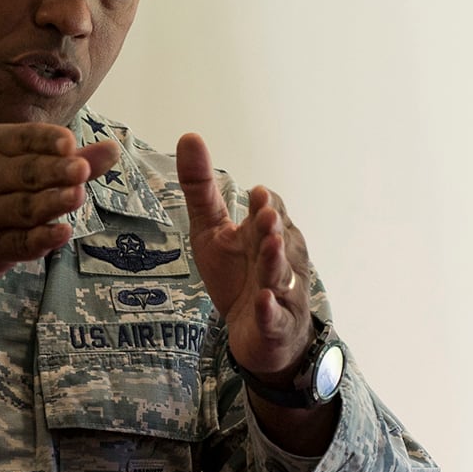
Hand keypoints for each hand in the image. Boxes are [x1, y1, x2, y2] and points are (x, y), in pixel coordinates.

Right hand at [0, 123, 116, 363]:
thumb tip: (113, 148)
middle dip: (55, 171)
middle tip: (82, 169)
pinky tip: (60, 233)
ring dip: (51, 203)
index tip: (69, 144)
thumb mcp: (13, 167)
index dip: (48, 142)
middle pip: (28, 173)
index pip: (25, 139)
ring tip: (77, 196)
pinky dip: (40, 240)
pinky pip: (17, 243)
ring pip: (24, 208)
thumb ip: (66, 160)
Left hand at [177, 132, 312, 379]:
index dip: (266, 205)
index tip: (257, 194)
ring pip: (282, 276)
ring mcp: (282, 293)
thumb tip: (190, 136)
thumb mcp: (212, 230)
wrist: (257, 335)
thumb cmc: (239, 276)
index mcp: (267, 233)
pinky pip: (275, 317)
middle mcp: (282, 259)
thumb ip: (201, 187)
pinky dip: (270, 310)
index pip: (272, 212)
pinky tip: (263, 302)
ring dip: (276, 262)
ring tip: (271, 247)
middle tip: (264, 214)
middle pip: (280, 240)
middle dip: (273, 228)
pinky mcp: (276, 325)